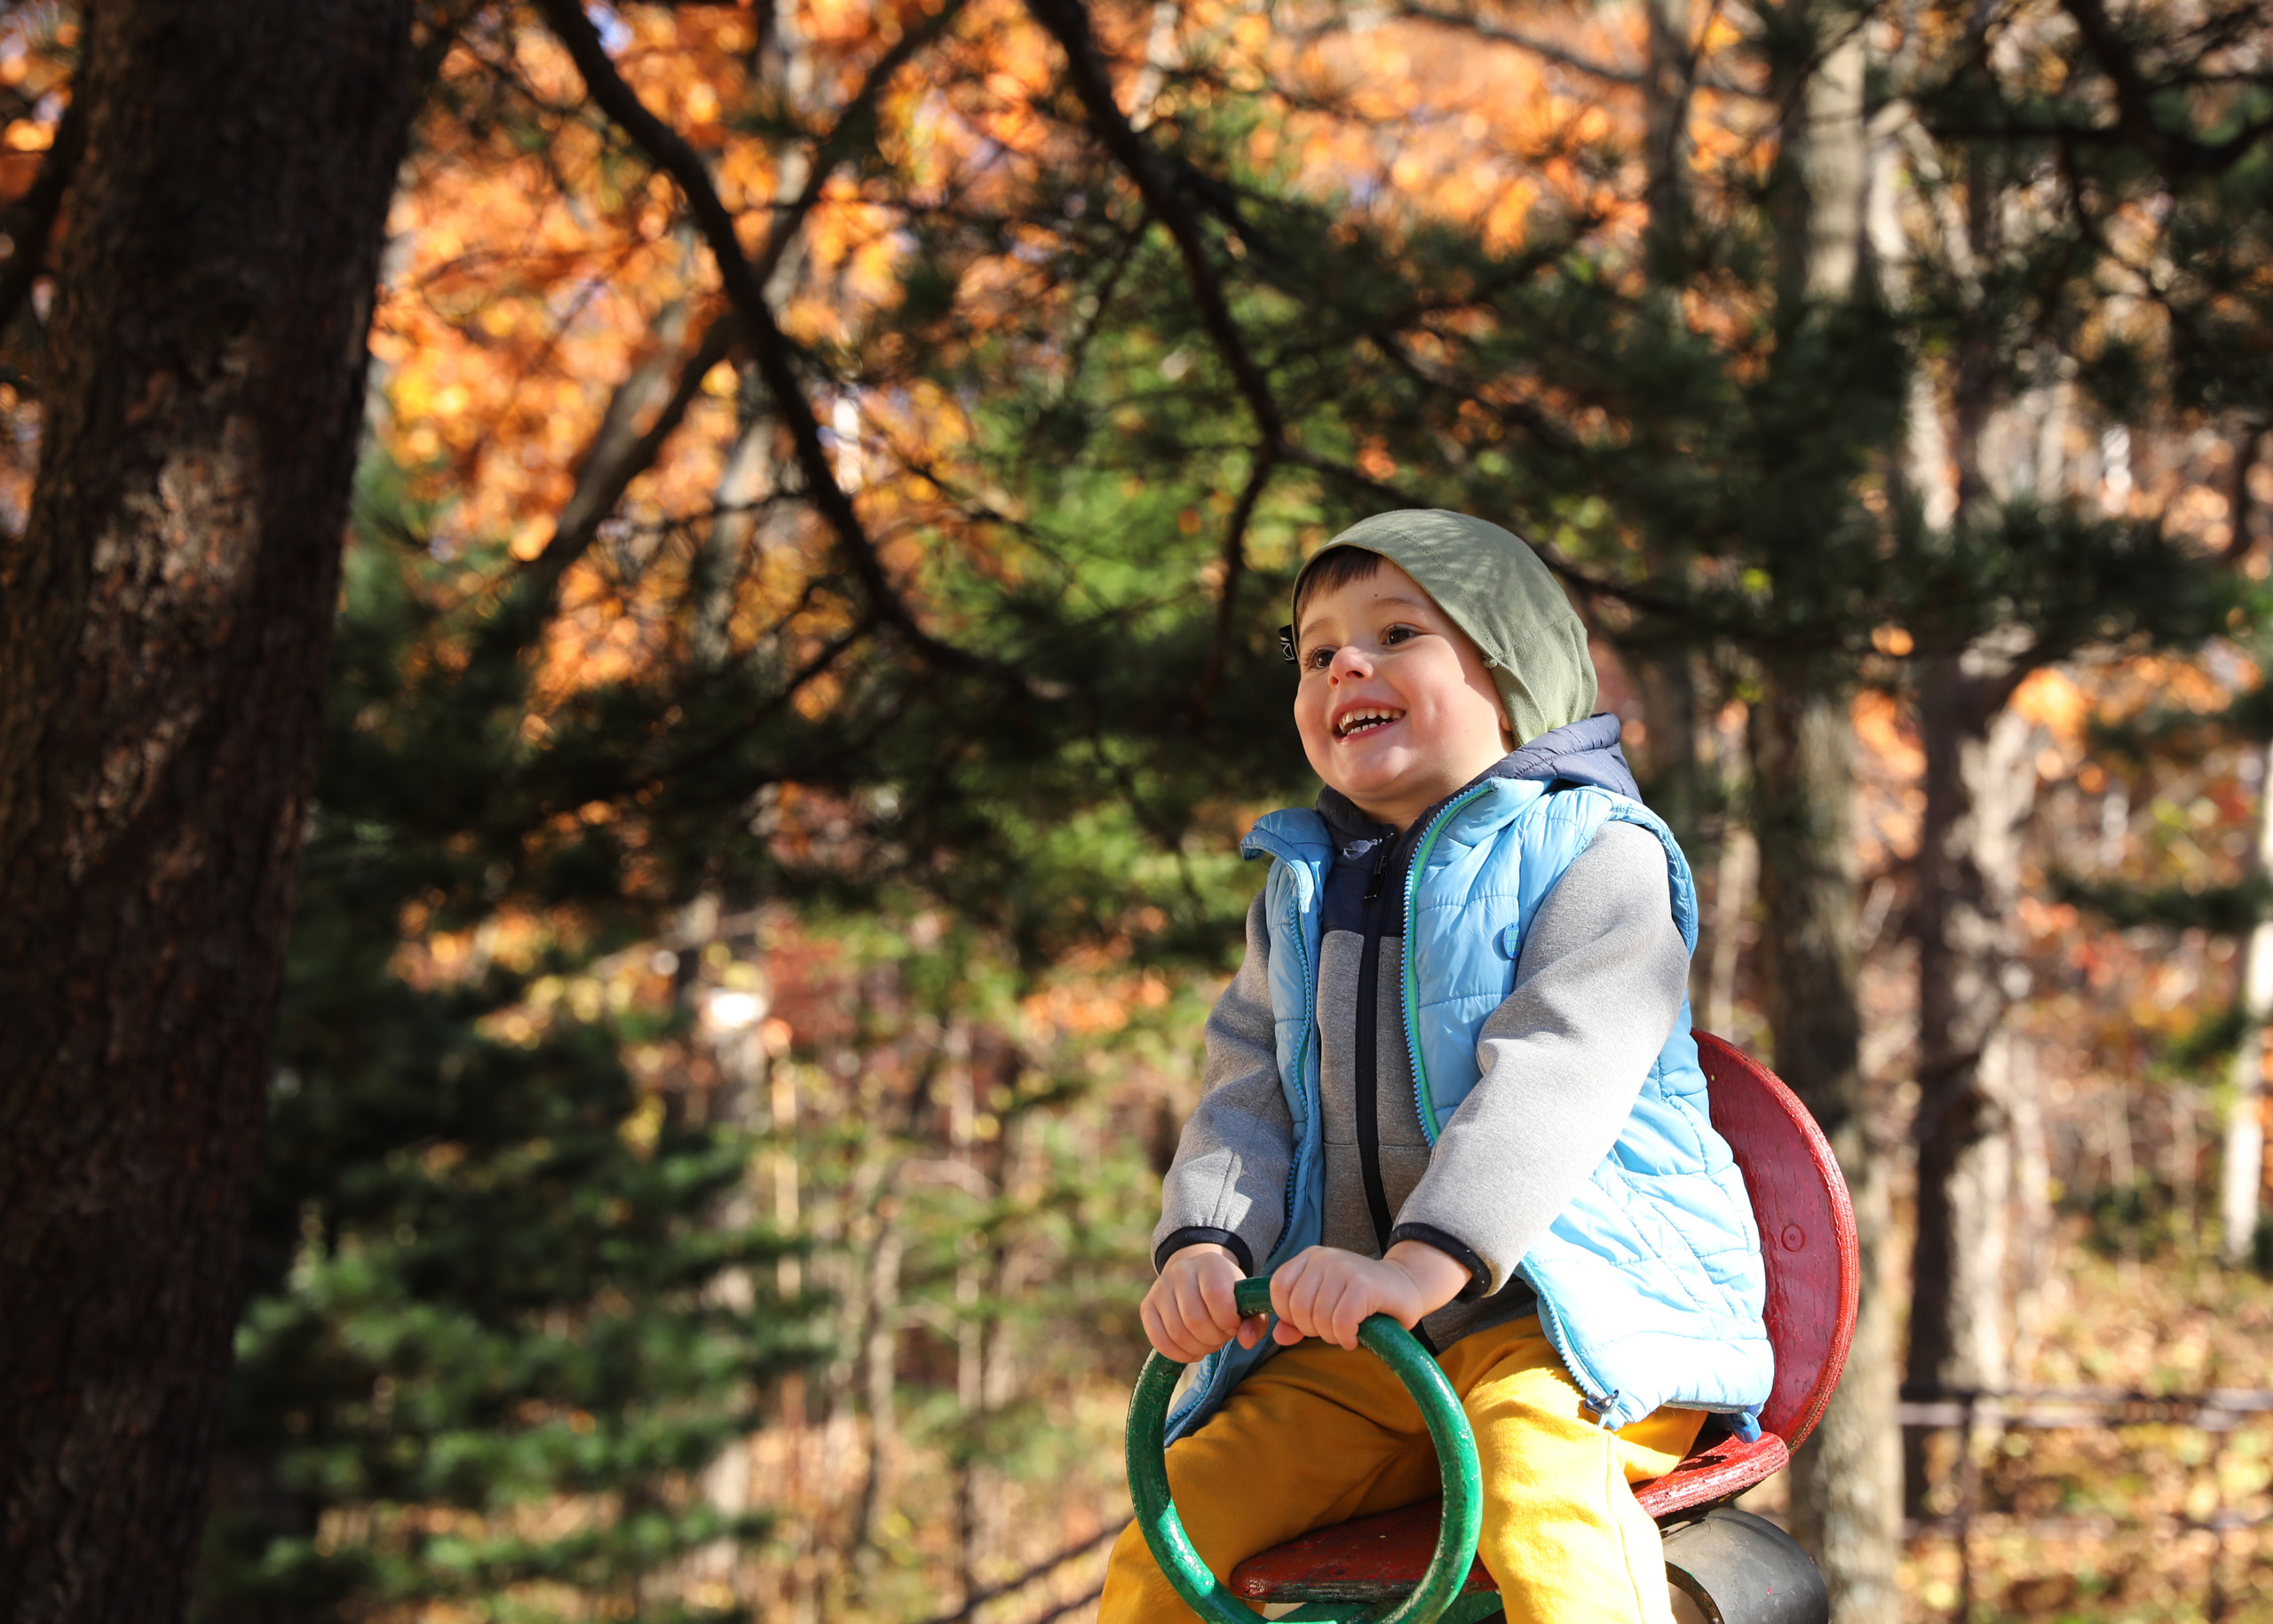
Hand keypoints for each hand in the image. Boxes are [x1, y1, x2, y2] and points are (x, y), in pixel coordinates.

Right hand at [1140, 1243, 1266, 1361]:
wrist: (1198, 1276)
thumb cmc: (1227, 1292)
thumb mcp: (1246, 1300)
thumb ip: (1254, 1321)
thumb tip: (1246, 1341)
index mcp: (1210, 1263)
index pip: (1216, 1295)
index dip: (1228, 1320)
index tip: (1234, 1326)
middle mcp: (1181, 1271)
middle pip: (1194, 1319)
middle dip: (1214, 1338)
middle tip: (1222, 1337)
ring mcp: (1160, 1288)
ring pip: (1177, 1332)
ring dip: (1199, 1348)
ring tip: (1209, 1342)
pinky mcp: (1147, 1306)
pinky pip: (1159, 1341)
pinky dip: (1179, 1355)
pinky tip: (1194, 1352)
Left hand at [1267, 1241, 1472, 1349]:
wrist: (1407, 1286)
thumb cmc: (1362, 1300)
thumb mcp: (1326, 1305)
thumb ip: (1297, 1321)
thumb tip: (1278, 1336)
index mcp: (1310, 1257)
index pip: (1278, 1288)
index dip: (1288, 1314)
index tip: (1309, 1322)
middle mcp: (1325, 1258)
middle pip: (1297, 1307)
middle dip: (1313, 1330)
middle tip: (1333, 1331)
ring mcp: (1345, 1268)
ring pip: (1319, 1317)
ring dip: (1331, 1336)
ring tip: (1346, 1333)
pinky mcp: (1364, 1285)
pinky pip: (1341, 1322)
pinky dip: (1345, 1337)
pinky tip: (1355, 1337)